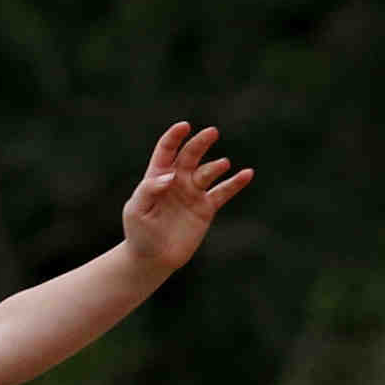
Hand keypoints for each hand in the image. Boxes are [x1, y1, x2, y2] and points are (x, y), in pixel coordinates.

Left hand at [116, 121, 251, 278]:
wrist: (153, 258)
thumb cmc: (139, 233)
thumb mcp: (136, 210)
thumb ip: (149, 189)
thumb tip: (170, 175)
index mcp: (157, 176)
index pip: (166, 150)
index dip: (174, 137)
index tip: (184, 126)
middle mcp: (177, 180)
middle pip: (190, 155)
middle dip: (200, 143)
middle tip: (212, 133)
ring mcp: (193, 193)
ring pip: (208, 172)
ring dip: (216, 166)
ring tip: (223, 164)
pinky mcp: (206, 208)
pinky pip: (223, 192)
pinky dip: (235, 183)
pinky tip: (247, 174)